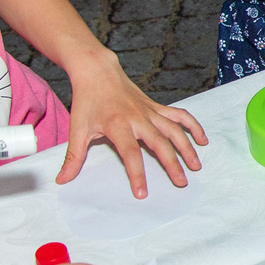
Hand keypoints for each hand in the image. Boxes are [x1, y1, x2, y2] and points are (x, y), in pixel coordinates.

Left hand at [58, 55, 206, 196]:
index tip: (142, 194)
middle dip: (172, 164)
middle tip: (181, 183)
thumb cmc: (87, 101)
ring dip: (187, 148)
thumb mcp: (77, 129)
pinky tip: (202, 140)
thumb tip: (62, 180)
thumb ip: (73, 157)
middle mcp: (138, 118)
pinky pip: (179, 116)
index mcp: (118, 125)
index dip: (137, 174)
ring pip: (174, 130)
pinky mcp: (156, 107)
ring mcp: (150, 111)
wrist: (98, 71)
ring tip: (196, 166)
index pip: (130, 153)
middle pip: (159, 143)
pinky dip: (192, 126)